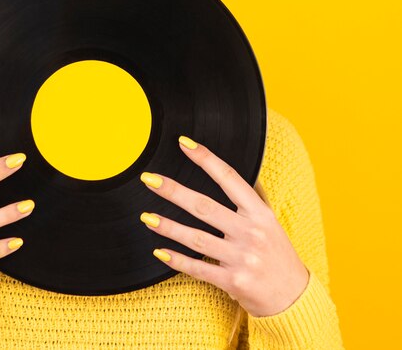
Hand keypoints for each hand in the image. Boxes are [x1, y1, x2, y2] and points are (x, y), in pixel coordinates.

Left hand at [139, 136, 308, 316]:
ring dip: (169, 227)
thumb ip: (252, 196)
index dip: (205, 159)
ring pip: (197, 238)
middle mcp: (251, 232)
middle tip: (150, 179)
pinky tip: (159, 251)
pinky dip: (177, 260)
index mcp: (259, 212)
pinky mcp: (233, 282)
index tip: (183, 143)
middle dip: (174, 192)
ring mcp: (242, 258)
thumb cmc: (278, 253)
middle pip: (205, 206)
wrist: (295, 298)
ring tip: (146, 217)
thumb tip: (234, 168)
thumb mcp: (270, 220)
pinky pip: (199, 268)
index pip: (229, 178)